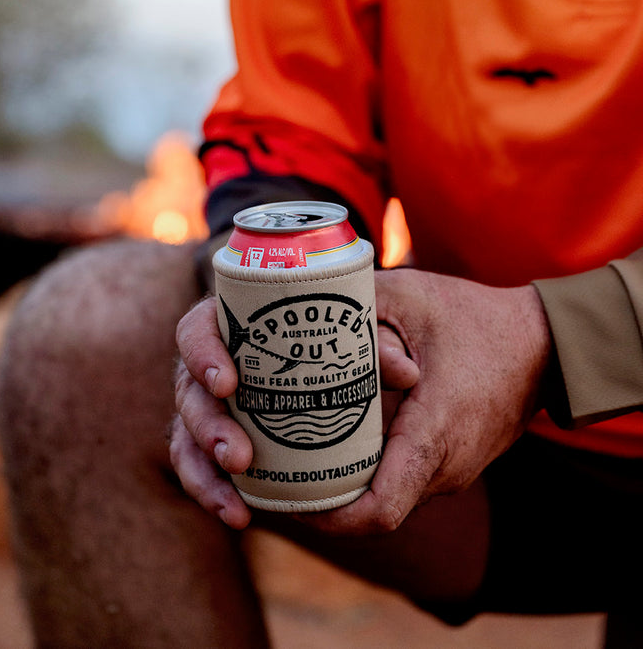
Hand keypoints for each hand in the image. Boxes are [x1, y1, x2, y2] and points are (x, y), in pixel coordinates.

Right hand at [171, 288, 419, 528]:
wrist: (344, 363)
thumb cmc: (341, 330)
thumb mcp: (363, 326)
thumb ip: (381, 343)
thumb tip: (405, 372)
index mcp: (234, 323)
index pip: (197, 328)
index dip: (202, 353)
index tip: (229, 383)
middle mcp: (214, 364)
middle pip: (188, 390)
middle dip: (207, 427)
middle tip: (241, 456)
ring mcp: (213, 405)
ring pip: (186, 435)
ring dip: (205, 468)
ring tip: (235, 501)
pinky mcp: (220, 441)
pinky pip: (201, 468)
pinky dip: (212, 492)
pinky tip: (238, 514)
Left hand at [302, 268, 550, 535]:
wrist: (542, 342)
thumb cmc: (475, 317)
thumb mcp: (409, 297)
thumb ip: (359, 314)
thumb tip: (313, 343)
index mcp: (434, 434)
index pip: (379, 510)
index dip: (328, 517)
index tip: (287, 498)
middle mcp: (445, 467)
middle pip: (372, 508)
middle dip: (322, 498)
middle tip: (273, 470)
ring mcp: (452, 472)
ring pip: (387, 495)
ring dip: (346, 483)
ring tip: (295, 453)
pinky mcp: (453, 464)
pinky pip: (403, 479)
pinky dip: (370, 469)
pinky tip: (338, 437)